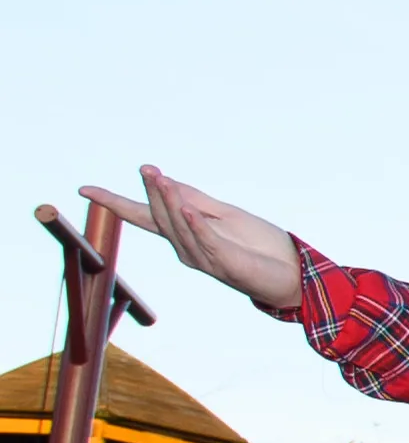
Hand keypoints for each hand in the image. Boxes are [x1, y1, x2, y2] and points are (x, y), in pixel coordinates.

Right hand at [83, 168, 302, 318]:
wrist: (290, 273)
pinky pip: (204, 239)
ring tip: (159, 177)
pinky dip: (195, 223)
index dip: (113, 202)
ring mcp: (202, 257)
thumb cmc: (256, 245)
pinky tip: (186, 206)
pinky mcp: (224, 261)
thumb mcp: (223, 215)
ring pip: (178, 226)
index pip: (141, 215)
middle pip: (159, 216)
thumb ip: (195, 200)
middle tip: (146, 169)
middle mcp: (185, 248)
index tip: (85, 189)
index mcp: (183, 235)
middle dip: (152, 192)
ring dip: (169, 201)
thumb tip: (164, 180)